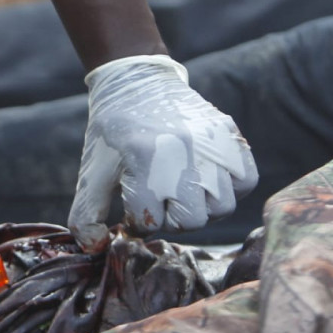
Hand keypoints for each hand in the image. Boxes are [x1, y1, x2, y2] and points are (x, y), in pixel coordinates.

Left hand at [67, 54, 256, 250]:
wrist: (136, 83)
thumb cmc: (112, 135)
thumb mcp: (91, 173)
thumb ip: (86, 216)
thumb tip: (96, 249)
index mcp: (143, 161)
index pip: (150, 222)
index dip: (137, 223)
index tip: (132, 208)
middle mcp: (182, 153)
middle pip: (192, 221)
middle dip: (171, 219)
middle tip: (159, 203)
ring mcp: (211, 143)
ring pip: (222, 206)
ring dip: (201, 208)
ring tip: (183, 193)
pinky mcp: (229, 134)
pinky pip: (246, 180)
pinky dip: (230, 189)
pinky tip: (207, 183)